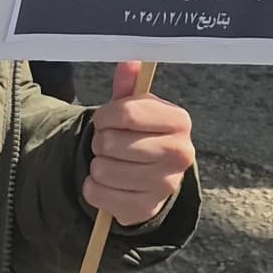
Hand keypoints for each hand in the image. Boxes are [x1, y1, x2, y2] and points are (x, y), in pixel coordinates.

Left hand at [83, 66, 193, 228]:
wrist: (150, 178)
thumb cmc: (139, 134)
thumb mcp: (135, 107)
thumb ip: (129, 85)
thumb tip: (129, 63)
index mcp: (179, 121)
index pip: (126, 113)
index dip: (105, 116)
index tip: (104, 119)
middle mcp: (180, 154)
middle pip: (111, 143)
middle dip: (100, 140)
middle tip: (109, 143)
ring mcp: (165, 186)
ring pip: (101, 169)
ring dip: (97, 164)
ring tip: (111, 161)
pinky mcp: (145, 209)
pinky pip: (96, 193)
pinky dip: (92, 187)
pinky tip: (108, 183)